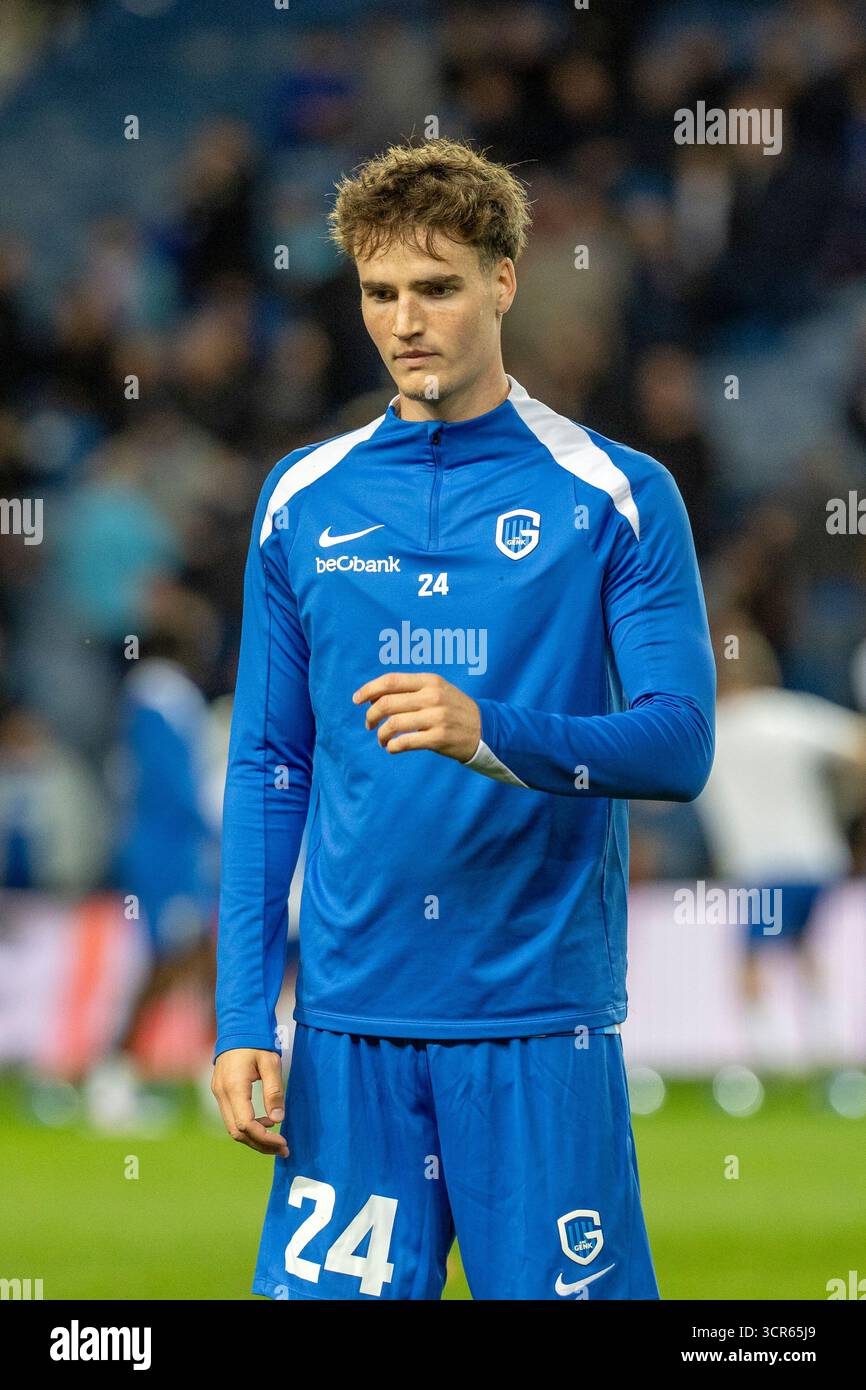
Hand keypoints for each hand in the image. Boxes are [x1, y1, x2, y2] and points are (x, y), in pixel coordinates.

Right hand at [211, 1048, 288, 1156]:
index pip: (246, 1124)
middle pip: (237, 1132)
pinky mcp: (220, 1091)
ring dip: (254, 1137)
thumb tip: (278, 1119)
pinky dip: (248, 1126)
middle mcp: (222, 1093)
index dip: (264, 1138)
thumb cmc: (257, 1042)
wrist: (238, 1026)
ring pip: (232, 1127)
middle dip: (260, 1144)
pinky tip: (265, 1122)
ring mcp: (218, 1093)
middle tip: (283, 1149)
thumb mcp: (271, 1063)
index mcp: (234, 1087)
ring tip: (277, 1140)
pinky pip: (231, 1117)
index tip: (283, 1142)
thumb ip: (274, 1091)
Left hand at [352, 671, 480, 761]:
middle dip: (371, 716)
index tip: (357, 700)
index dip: (369, 690)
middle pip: (387, 703)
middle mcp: (432, 696)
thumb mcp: (437, 690)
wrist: (485, 729)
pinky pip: (405, 742)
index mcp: (429, 681)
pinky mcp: (439, 738)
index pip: (390, 681)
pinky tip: (392, 748)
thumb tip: (374, 698)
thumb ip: (410, 690)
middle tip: (368, 725)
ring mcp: (436, 717)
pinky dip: (393, 746)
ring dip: (380, 734)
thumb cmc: (453, 709)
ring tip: (381, 740)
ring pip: (393, 724)